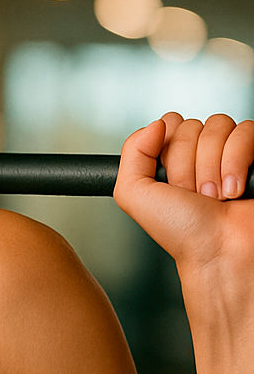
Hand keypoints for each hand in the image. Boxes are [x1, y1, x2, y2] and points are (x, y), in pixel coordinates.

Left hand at [114, 112, 253, 272]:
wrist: (218, 250)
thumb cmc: (181, 231)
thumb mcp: (133, 194)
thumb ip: (131, 152)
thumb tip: (155, 124)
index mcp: (171, 160)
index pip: (169, 123)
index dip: (167, 152)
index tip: (170, 183)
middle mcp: (200, 155)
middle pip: (191, 125)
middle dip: (188, 165)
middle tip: (192, 195)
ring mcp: (229, 153)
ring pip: (218, 126)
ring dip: (212, 167)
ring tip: (214, 196)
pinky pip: (246, 131)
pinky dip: (236, 161)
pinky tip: (234, 189)